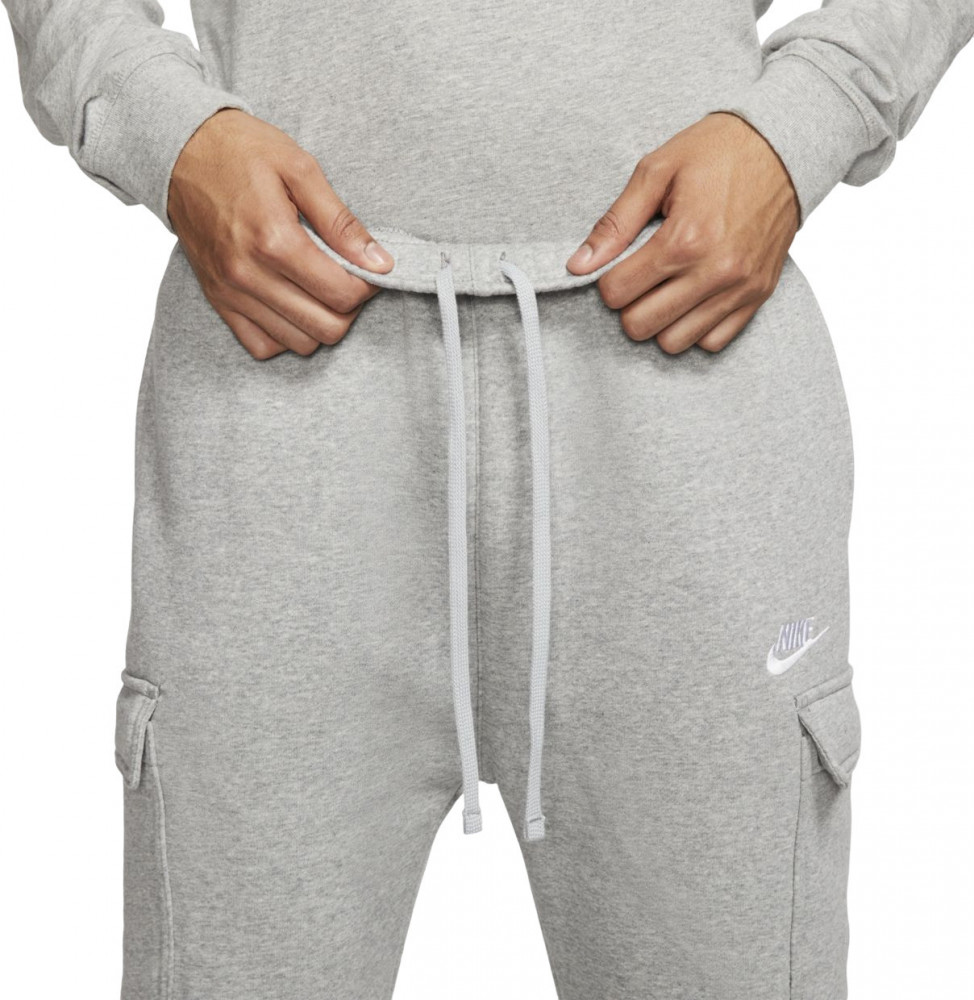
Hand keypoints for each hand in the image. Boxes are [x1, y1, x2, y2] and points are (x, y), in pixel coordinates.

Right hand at [168, 108, 392, 359]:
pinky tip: (295, 306)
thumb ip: (341, 222)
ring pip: (299, 343)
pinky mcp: (218, 301)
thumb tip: (381, 262)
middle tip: (351, 281)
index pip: (342, 294)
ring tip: (323, 291)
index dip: (368, 287)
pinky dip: (287, 335)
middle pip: (326, 328)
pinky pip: (262, 346)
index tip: (371, 268)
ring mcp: (231, 292)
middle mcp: (249, 274)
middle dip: (350, 309)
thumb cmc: (242, 151)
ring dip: (322, 324)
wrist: (180, 150)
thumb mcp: (300, 169)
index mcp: (274, 240)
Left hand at [567, 113, 799, 353]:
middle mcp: (715, 271)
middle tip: (639, 279)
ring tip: (665, 290)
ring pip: (675, 342)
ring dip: (660, 321)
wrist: (786, 146)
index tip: (619, 264)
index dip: (607, 281)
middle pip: (640, 326)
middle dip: (629, 306)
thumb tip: (578, 266)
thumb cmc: (718, 152)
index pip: (617, 293)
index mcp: (684, 239)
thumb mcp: (657, 170)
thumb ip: (615, 222)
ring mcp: (740, 288)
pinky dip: (694, 328)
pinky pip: (712, 342)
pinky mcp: (758, 296)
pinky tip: (691, 298)